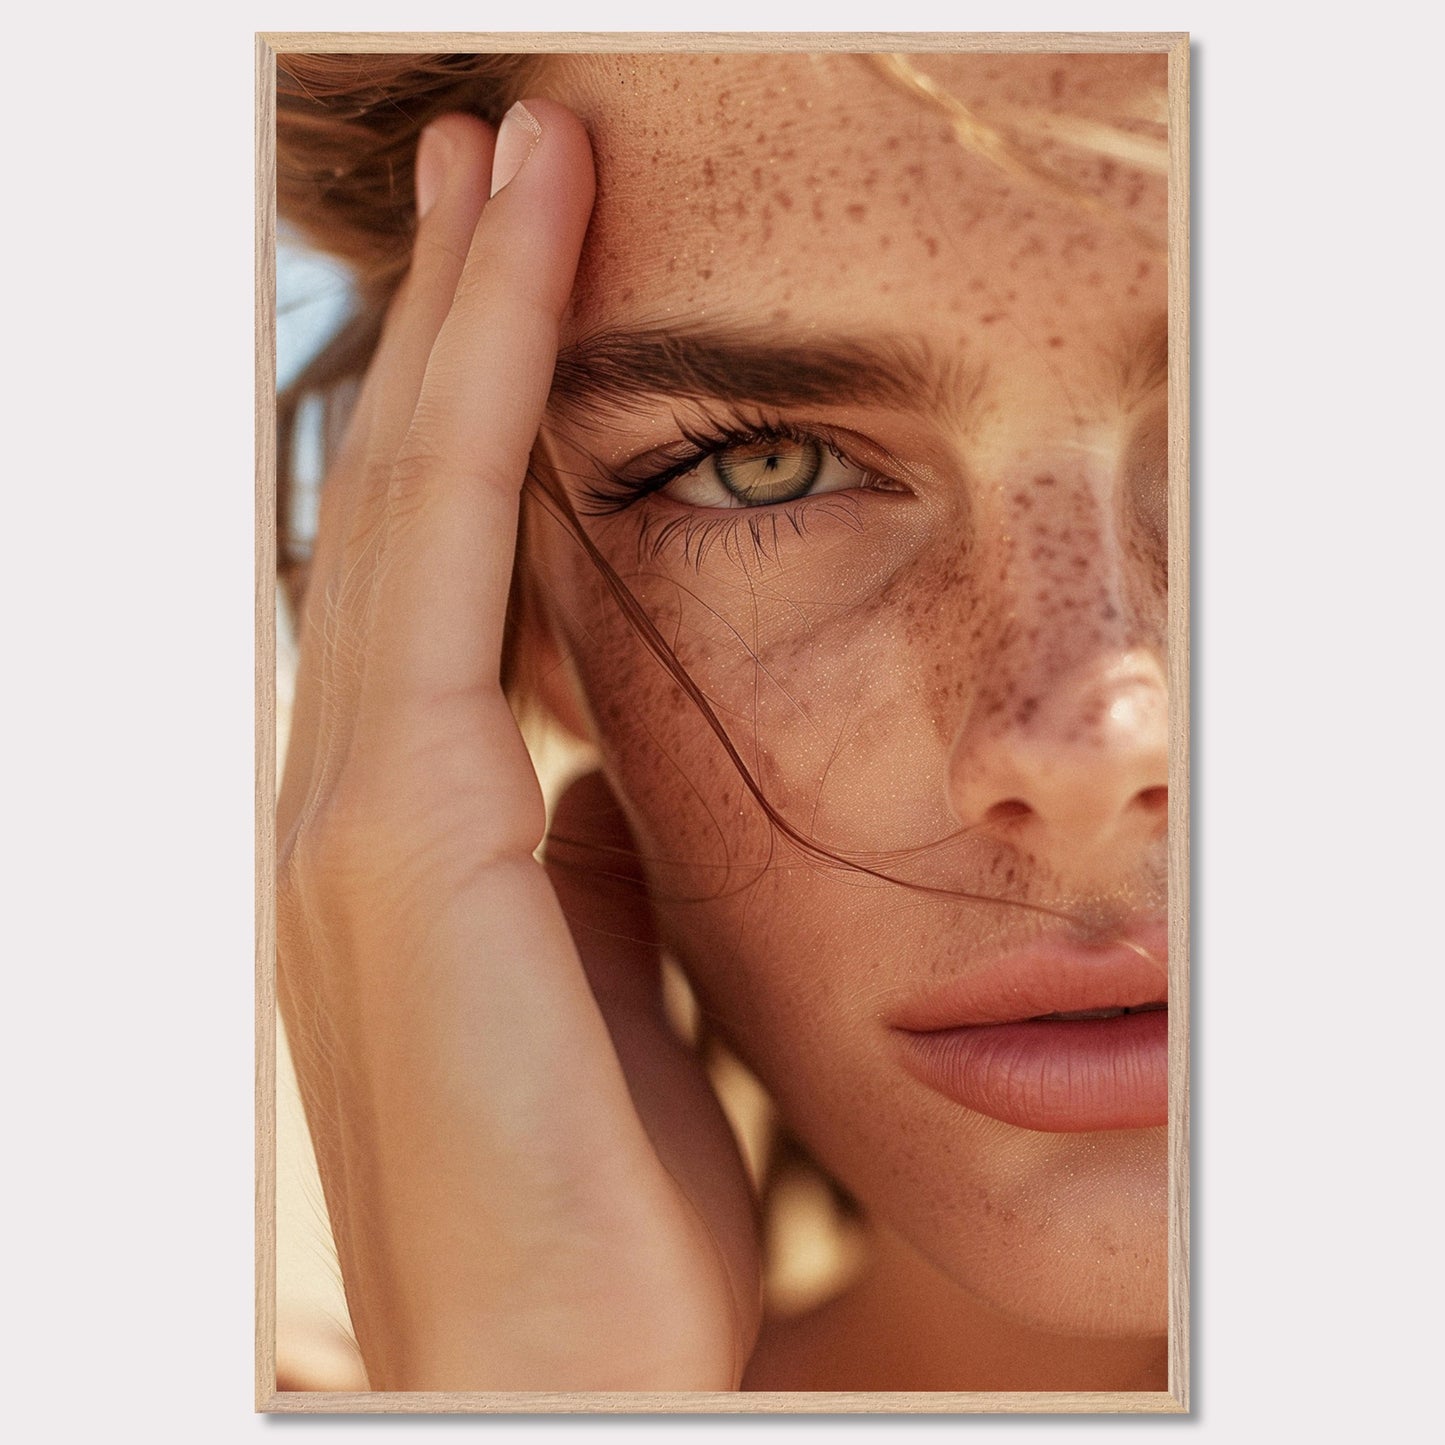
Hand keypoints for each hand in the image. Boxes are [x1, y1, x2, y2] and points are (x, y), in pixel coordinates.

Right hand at [276, 103, 760, 1390]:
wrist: (564, 1363)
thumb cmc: (600, 1189)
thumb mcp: (607, 981)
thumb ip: (587, 860)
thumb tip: (601, 768)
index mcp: (405, 830)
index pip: (437, 564)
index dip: (479, 402)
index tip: (533, 260)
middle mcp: (343, 793)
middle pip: (400, 495)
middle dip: (457, 315)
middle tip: (511, 150)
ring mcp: (345, 808)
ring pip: (406, 497)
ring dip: (462, 321)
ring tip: (517, 162)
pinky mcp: (391, 838)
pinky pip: (439, 566)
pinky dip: (476, 412)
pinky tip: (522, 284)